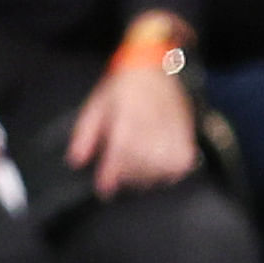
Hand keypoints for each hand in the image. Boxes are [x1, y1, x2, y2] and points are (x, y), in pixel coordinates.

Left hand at [64, 57, 197, 196]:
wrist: (155, 73)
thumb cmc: (125, 88)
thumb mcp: (97, 105)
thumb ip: (84, 134)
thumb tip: (76, 161)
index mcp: (131, 114)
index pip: (122, 152)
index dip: (110, 175)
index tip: (103, 189)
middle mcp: (156, 127)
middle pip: (137, 168)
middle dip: (123, 174)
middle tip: (118, 168)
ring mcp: (174, 140)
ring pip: (155, 175)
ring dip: (140, 175)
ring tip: (135, 161)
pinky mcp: (187, 150)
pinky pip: (173, 175)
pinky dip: (161, 174)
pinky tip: (153, 162)